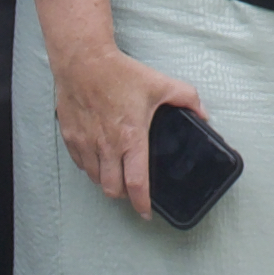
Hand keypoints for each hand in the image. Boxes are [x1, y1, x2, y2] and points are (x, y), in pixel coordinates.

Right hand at [54, 30, 206, 219]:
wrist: (83, 61)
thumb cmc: (119, 73)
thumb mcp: (160, 84)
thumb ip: (188, 99)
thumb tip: (203, 115)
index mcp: (130, 138)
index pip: (136, 183)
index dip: (142, 204)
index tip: (146, 213)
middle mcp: (106, 146)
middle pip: (113, 189)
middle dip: (124, 196)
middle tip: (132, 190)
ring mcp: (86, 144)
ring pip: (95, 180)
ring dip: (107, 181)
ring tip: (117, 173)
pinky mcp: (71, 138)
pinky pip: (80, 165)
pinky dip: (90, 167)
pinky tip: (99, 158)